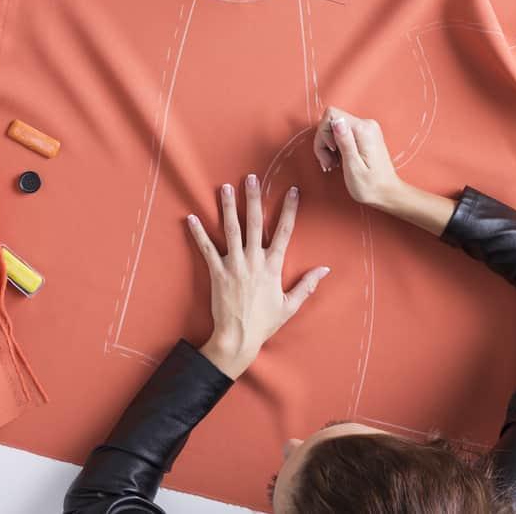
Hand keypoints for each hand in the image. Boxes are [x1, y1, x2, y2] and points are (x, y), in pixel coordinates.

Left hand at [187, 175, 329, 378]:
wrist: (238, 337)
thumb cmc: (264, 323)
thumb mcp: (290, 305)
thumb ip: (306, 285)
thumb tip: (325, 270)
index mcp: (272, 266)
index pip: (283, 232)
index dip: (288, 210)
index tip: (292, 191)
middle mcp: (253, 261)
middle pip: (254, 224)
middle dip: (254, 199)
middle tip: (252, 177)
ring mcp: (234, 265)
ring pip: (231, 230)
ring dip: (228, 207)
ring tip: (225, 188)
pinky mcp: (216, 272)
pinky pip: (206, 249)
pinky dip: (198, 233)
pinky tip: (191, 218)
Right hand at [314, 106, 455, 235]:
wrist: (387, 192)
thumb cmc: (370, 185)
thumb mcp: (353, 166)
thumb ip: (345, 141)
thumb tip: (336, 120)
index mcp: (363, 130)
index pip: (331, 115)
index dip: (324, 134)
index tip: (331, 151)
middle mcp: (366, 124)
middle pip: (330, 121)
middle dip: (324, 142)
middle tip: (329, 162)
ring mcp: (366, 129)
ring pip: (333, 127)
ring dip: (327, 147)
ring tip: (334, 164)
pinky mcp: (363, 134)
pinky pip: (340, 133)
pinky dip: (334, 147)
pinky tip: (338, 161)